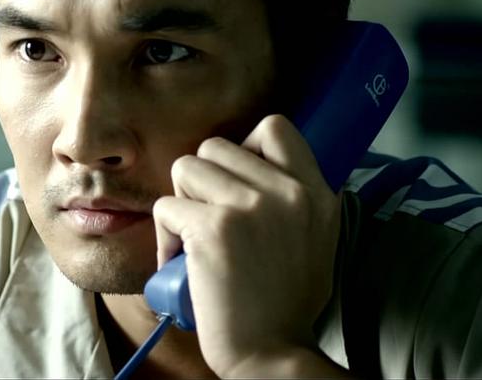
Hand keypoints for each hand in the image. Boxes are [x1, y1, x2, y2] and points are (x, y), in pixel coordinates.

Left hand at [152, 115, 344, 376]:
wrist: (272, 354)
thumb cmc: (284, 305)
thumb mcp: (315, 239)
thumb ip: (291, 198)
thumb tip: (251, 166)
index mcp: (316, 192)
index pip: (274, 127)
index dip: (243, 148)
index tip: (235, 184)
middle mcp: (288, 192)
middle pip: (217, 145)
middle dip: (202, 182)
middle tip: (209, 221)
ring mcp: (251, 206)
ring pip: (186, 167)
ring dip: (181, 203)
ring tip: (195, 240)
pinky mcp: (214, 228)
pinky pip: (166, 206)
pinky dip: (164, 236)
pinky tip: (181, 263)